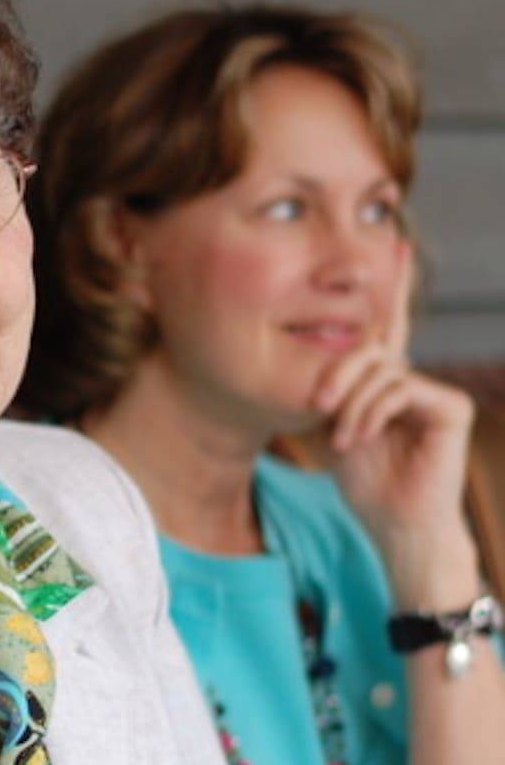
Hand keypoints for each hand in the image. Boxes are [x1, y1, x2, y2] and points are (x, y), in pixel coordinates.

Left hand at [310, 242, 477, 606]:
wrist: (393, 523)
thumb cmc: (362, 480)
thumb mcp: (332, 426)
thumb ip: (330, 388)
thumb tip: (314, 365)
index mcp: (384, 380)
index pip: (383, 326)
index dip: (391, 286)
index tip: (398, 241)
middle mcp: (411, 378)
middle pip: (367, 347)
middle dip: (336, 373)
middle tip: (317, 405)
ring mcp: (433, 391)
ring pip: (379, 369)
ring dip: (350, 405)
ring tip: (339, 438)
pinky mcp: (449, 406)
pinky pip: (399, 388)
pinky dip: (371, 412)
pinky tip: (358, 437)